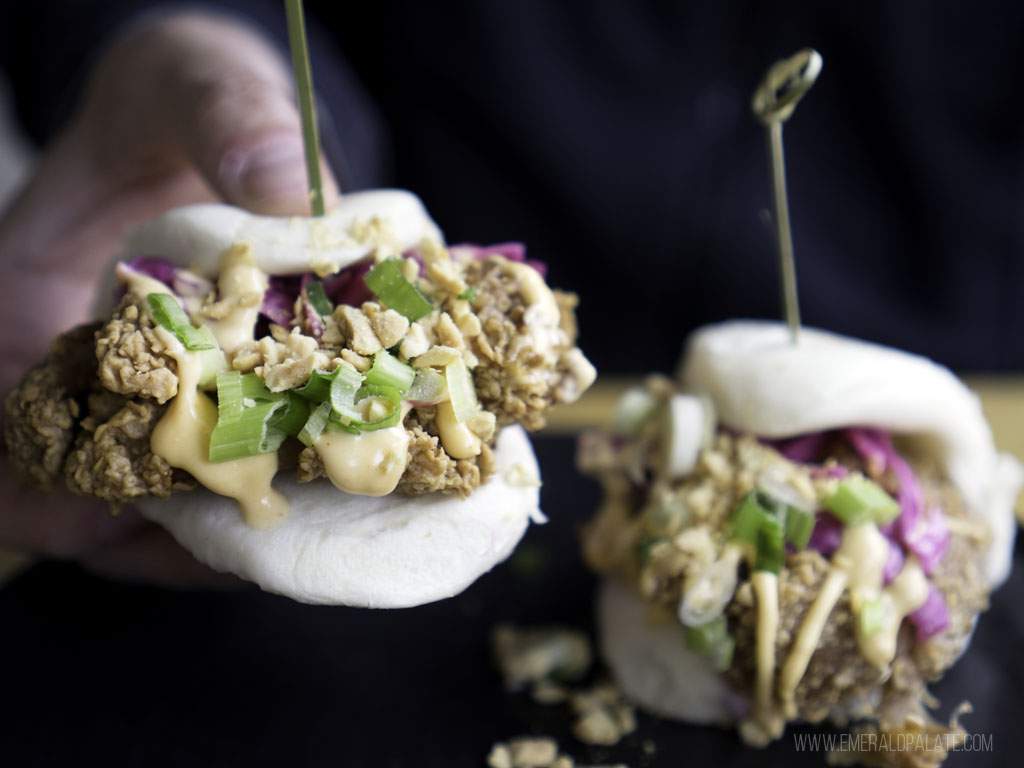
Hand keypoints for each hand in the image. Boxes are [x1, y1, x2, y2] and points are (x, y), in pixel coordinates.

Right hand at [0, 11, 337, 586]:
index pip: (12, 420)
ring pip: (158, 495)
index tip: (105, 521)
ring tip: (295, 540)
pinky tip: (329, 492)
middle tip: (238, 551)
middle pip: (83, 486)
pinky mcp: (217, 392)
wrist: (216, 117)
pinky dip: (266, 490)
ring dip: (216, 529)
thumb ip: (228, 119)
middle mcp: (82, 361)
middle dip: (149, 535)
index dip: (40, 487)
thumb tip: (283, 184)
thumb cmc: (177, 98)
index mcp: (29, 299)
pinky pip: (229, 466)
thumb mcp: (191, 85)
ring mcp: (149, 386)